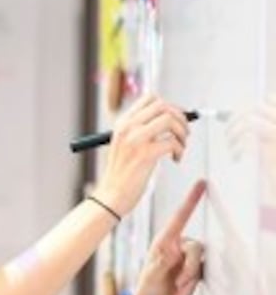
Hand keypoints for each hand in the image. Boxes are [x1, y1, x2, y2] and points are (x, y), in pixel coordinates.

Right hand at [92, 94, 191, 217]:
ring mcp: (135, 140)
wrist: (111, 196)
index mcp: (122, 124)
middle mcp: (127, 128)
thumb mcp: (124, 144)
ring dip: (182, 133)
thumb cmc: (121, 174)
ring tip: (181, 146)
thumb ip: (140, 129)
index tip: (176, 117)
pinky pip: (172, 142)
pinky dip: (180, 150)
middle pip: (163, 106)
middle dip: (180, 117)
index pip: (150, 98)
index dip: (169, 105)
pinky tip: (176, 159)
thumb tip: (169, 118)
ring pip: (170, 121)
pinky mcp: (145, 154)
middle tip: (184, 131)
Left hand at [129, 179, 206, 294]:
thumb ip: (160, 266)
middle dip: (190, 266)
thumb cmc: (146, 293)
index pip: (179, 218)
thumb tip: (171, 254)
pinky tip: (180, 291)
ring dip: (190, 276)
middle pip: (196, 246)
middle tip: (179, 282)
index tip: (201, 184)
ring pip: (200, 259)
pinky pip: (202, 271)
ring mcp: (186, 258)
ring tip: (177, 287)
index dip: (191, 201)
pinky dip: (193, 283)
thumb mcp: (149, 280)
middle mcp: (176, 247)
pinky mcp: (195, 269)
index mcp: (162, 243)